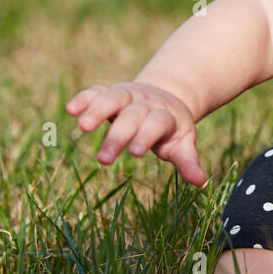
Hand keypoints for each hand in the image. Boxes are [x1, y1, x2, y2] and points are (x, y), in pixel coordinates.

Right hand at [66, 82, 207, 186]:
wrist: (166, 97)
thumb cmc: (172, 130)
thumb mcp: (183, 144)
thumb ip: (188, 161)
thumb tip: (201, 182)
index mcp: (167, 115)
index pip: (157, 123)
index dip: (147, 135)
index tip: (135, 153)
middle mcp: (147, 102)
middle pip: (132, 115)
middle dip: (118, 135)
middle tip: (104, 160)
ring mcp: (129, 94)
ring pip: (113, 98)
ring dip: (98, 110)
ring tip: (83, 127)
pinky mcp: (111, 91)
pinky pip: (97, 91)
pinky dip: (85, 98)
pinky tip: (71, 108)